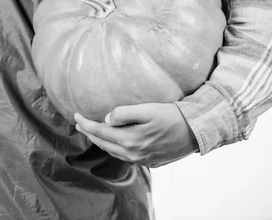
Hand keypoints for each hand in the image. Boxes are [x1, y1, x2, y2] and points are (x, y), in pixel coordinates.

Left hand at [74, 103, 198, 167]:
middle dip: (89, 133)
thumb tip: (106, 119)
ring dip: (100, 141)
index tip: (75, 116)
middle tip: (79, 123)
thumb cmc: (172, 116)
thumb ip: (124, 113)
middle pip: (103, 144)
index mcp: (130, 140)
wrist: (196, 131)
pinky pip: (124, 156)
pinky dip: (114, 148)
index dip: (85, 124)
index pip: (99, 132)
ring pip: (113, 152)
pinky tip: (113, 142)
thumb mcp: (148, 109)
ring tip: (92, 132)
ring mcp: (141, 159)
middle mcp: (133, 153)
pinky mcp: (150, 161)